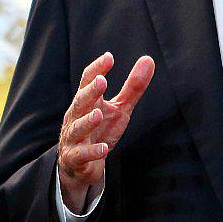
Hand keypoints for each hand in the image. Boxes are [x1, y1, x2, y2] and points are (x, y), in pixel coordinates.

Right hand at [57, 52, 154, 212]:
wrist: (82, 164)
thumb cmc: (101, 129)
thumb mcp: (120, 107)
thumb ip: (133, 86)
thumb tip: (148, 59)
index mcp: (88, 102)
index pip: (88, 82)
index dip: (97, 69)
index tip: (109, 57)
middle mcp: (76, 117)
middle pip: (80, 103)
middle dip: (90, 92)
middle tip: (101, 81)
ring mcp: (74, 138)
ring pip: (77, 128)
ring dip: (87, 121)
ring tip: (98, 114)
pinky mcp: (75, 158)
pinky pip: (81, 154)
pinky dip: (92, 151)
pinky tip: (104, 148)